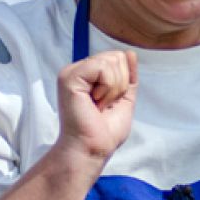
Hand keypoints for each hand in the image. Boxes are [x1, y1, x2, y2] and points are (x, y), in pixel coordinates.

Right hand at [53, 50, 136, 165]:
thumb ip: (128, 76)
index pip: (117, 58)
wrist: (92, 148)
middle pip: (116, 57)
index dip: (123, 81)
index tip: (109, 103)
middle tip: (103, 105)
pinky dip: (107, 87)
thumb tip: (130, 52)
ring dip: (113, 88)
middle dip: (119, 84)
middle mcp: (78, 70)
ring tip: (98, 105)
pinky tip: (94, 101)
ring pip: (111, 61)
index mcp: (89, 74)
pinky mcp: (69, 77)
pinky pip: (102, 67)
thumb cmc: (105, 130)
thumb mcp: (124, 98)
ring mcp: (72, 72)